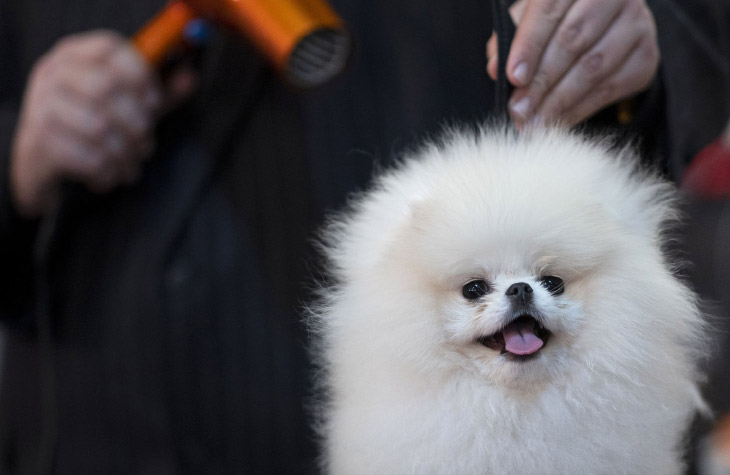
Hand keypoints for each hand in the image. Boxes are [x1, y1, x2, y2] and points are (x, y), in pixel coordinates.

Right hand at [10, 30, 195, 217]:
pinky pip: (88, 158)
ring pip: (100, 128)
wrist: (41, 161)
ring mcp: (41, 107)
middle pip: (108, 88)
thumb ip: (157, 94)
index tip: (155, 102)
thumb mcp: (125, 105)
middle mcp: (53, 74)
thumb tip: (190, 77)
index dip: (141, 74)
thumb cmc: (89, 126)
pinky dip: (108, 172)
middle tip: (146, 143)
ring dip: (126, 153)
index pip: (111, 48)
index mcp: (74, 55)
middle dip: (137, 123)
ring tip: (131, 164)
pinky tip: (110, 175)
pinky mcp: (39, 142)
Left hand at [487, 0, 659, 127]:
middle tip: (518, 110)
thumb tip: (495, 67)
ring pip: (593, 67)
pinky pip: (609, 88)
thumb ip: (511, 38)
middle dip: (541, 82)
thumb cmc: (557, 21)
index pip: (549, 9)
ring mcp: (636, 24)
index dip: (529, 45)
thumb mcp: (530, 20)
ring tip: (532, 123)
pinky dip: (578, 110)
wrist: (607, 26)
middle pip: (573, 41)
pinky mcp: (646, 56)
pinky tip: (556, 122)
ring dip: (557, 102)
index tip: (512, 77)